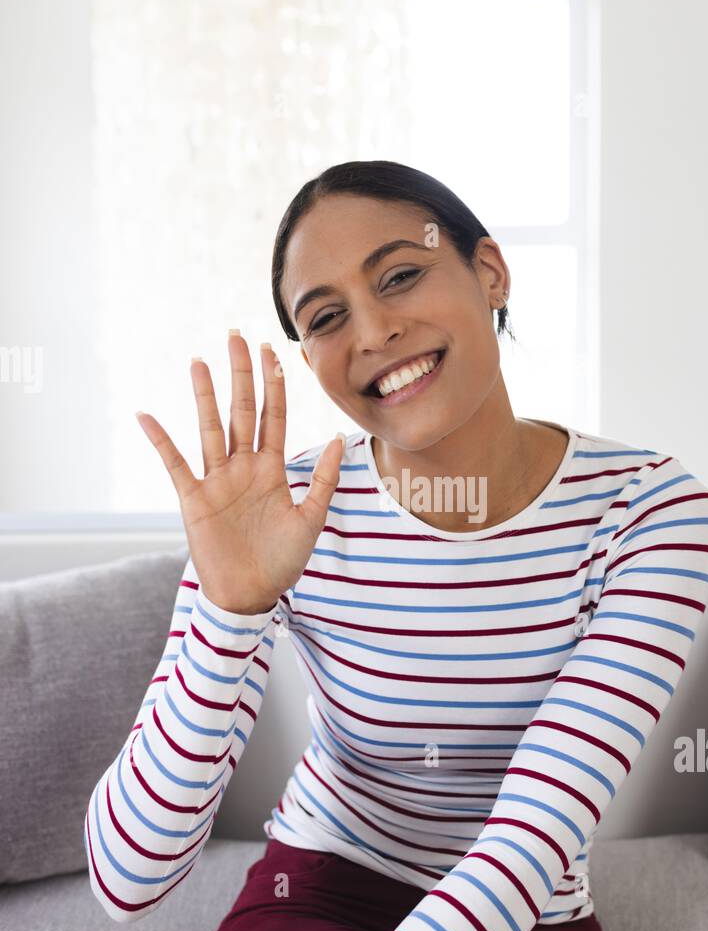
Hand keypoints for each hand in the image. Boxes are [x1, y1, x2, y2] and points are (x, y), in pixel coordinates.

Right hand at [136, 330, 343, 614]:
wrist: (251, 595)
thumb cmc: (282, 560)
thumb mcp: (311, 518)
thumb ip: (323, 478)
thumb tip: (336, 437)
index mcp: (272, 469)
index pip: (273, 417)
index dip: (274, 385)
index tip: (274, 351)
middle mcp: (243, 467)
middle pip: (241, 411)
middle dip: (241, 375)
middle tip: (237, 335)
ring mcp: (217, 480)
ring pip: (210, 428)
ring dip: (205, 396)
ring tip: (199, 361)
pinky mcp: (194, 499)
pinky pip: (175, 464)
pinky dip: (161, 440)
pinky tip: (147, 415)